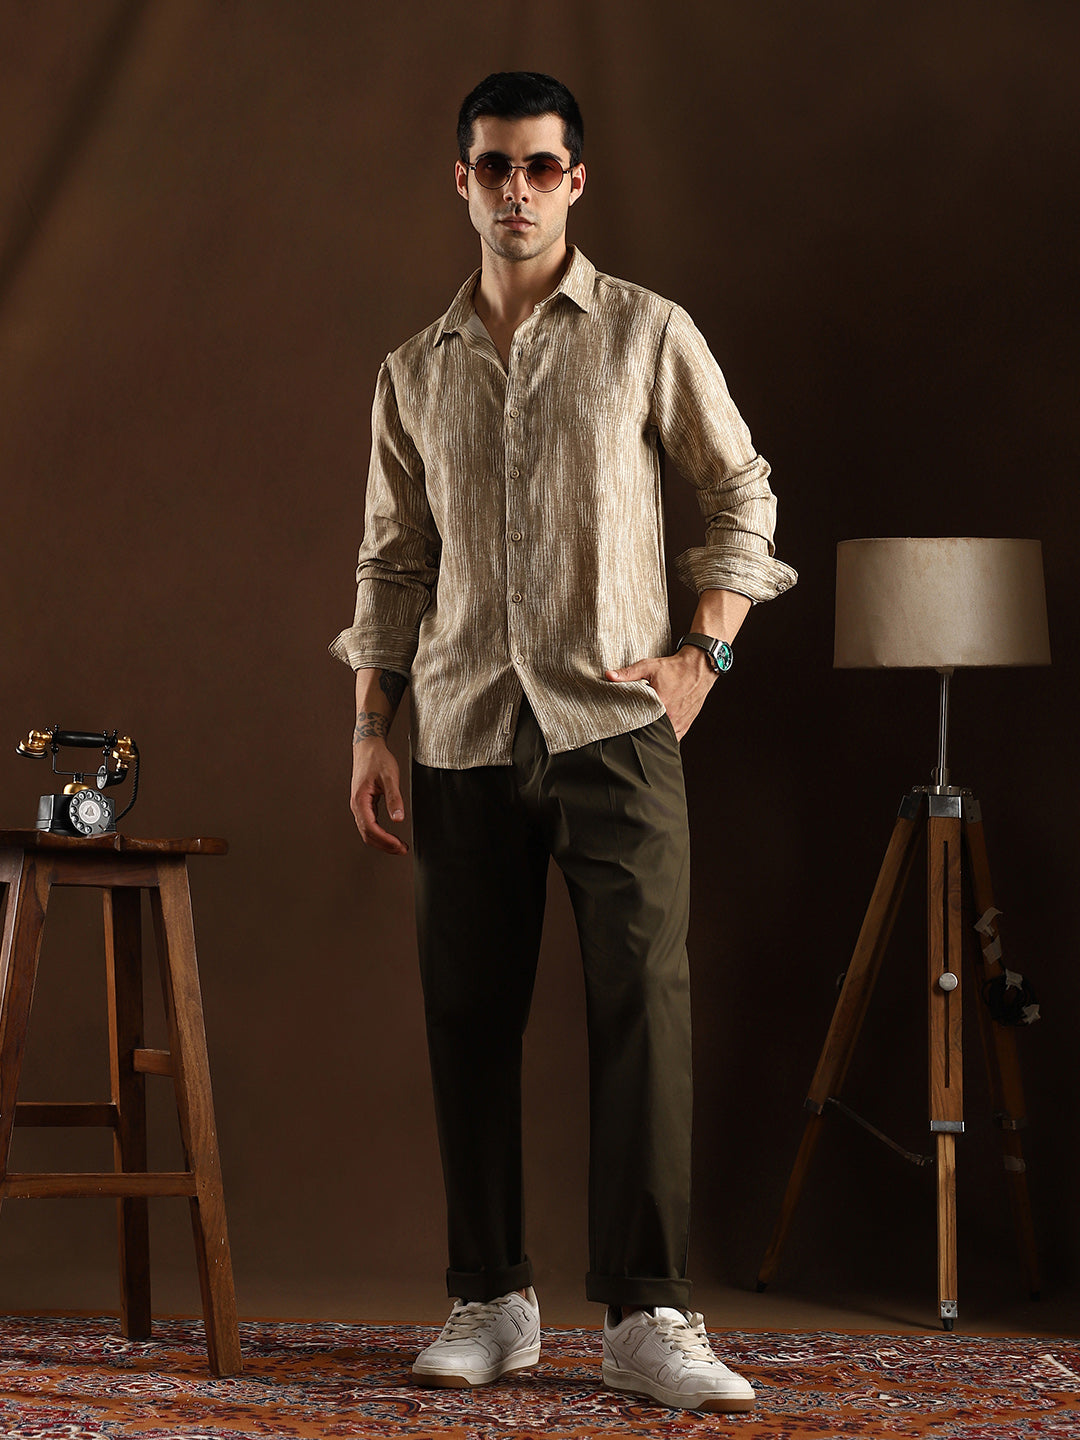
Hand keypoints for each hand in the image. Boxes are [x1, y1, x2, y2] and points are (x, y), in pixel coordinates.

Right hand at [350, 738, 408, 854]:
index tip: (399, 845)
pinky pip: (369, 825)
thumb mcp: (389, 778)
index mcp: (360, 800)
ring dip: (382, 842)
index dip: (385, 840)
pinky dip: (380, 834)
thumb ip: (394, 799)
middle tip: (402, 850)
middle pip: (367, 834)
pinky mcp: (363, 804)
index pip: (370, 828)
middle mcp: (357, 805)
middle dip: (384, 845)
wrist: (368, 748)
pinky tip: (390, 836)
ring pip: (367, 832)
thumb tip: (398, 819)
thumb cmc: (377, 760)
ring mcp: (359, 806)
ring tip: (398, 846)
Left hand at [605, 646, 716, 740]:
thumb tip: (608, 675)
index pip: (640, 723)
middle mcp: (672, 718)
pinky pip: (674, 739)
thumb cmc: (674, 667)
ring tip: (643, 736)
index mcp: (661, 705)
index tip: (621, 727)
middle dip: (641, 734)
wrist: (699, 668)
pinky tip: (656, 737)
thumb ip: (628, 673)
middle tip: (630, 733)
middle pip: (651, 733)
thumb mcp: (649, 667)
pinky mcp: (686, 725)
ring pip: (664, 739)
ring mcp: (680, 723)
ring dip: (654, 737)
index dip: (630, 727)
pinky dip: (666, 738)